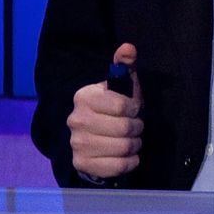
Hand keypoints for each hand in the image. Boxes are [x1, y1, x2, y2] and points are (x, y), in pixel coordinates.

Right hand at [68, 43, 141, 179]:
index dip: (135, 109)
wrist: (94, 138)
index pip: (123, 106)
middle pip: (125, 128)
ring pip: (124, 147)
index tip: (133, 110)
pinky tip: (127, 155)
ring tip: (130, 140)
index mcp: (84, 97)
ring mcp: (77, 144)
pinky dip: (130, 161)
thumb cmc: (113, 109)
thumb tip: (128, 48)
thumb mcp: (121, 86)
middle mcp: (76, 120)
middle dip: (137, 128)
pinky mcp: (82, 164)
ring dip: (134, 145)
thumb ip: (125, 66)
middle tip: (134, 127)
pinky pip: (119, 166)